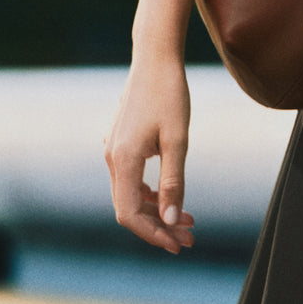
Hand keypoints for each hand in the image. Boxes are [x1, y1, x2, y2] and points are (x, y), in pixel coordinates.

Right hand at [104, 57, 194, 253]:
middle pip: (128, 208)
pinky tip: (170, 198)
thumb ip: (173, 183)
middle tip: (190, 238)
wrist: (154, 58)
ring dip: (156, 212)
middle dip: (159, 227)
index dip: (153, 235)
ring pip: (129, 195)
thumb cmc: (170, 95)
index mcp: (122, 160)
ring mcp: (113, 150)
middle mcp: (111, 158)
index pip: (129, 214)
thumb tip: (170, 220)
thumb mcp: (178, 141)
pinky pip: (130, 180)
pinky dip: (149, 194)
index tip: (179, 245)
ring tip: (188, 221)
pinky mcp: (120, 143)